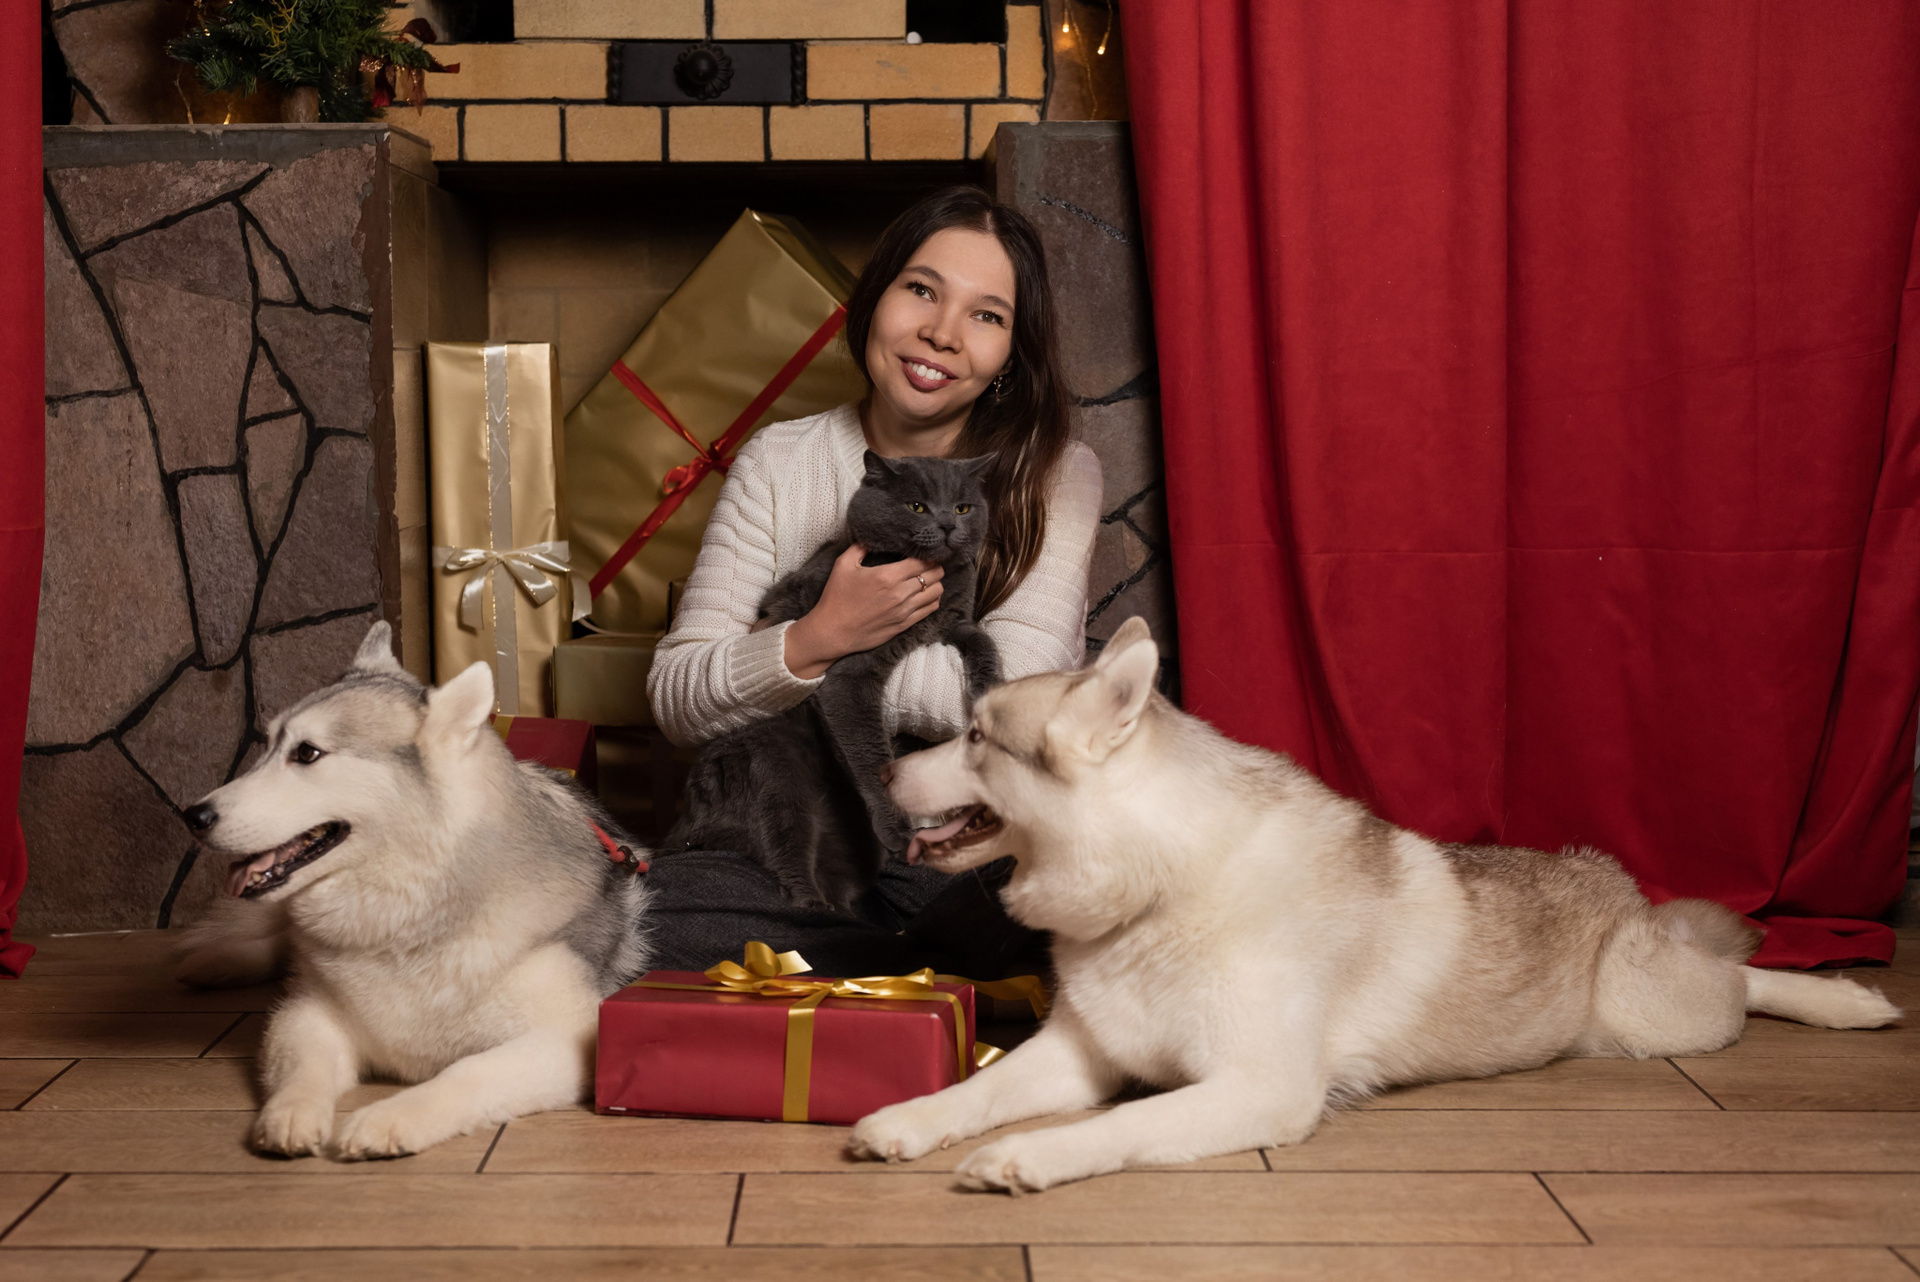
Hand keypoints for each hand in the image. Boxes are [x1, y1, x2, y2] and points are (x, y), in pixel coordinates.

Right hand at [784, 543, 941, 678]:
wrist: (832, 632)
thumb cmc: (836, 598)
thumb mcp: (843, 565)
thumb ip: (860, 547)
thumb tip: (871, 537)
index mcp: (888, 576)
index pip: (921, 561)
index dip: (927, 555)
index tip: (925, 553)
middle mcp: (900, 593)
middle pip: (934, 576)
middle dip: (935, 567)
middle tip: (929, 564)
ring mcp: (904, 611)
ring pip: (936, 592)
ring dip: (936, 583)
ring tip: (928, 579)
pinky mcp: (904, 625)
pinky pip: (930, 610)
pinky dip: (933, 600)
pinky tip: (926, 595)